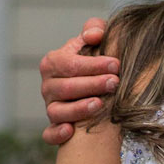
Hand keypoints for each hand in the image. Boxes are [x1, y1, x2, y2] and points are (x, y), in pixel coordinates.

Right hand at [40, 18, 119, 146]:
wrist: (91, 84)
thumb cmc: (92, 60)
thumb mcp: (92, 41)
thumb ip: (94, 30)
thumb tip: (95, 35)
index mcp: (54, 62)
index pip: (70, 63)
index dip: (93, 64)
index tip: (116, 65)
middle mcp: (48, 86)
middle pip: (66, 87)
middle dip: (92, 85)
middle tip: (114, 83)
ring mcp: (50, 107)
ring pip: (57, 111)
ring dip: (77, 109)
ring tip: (99, 104)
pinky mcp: (53, 127)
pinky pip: (49, 134)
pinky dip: (56, 134)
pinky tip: (70, 131)